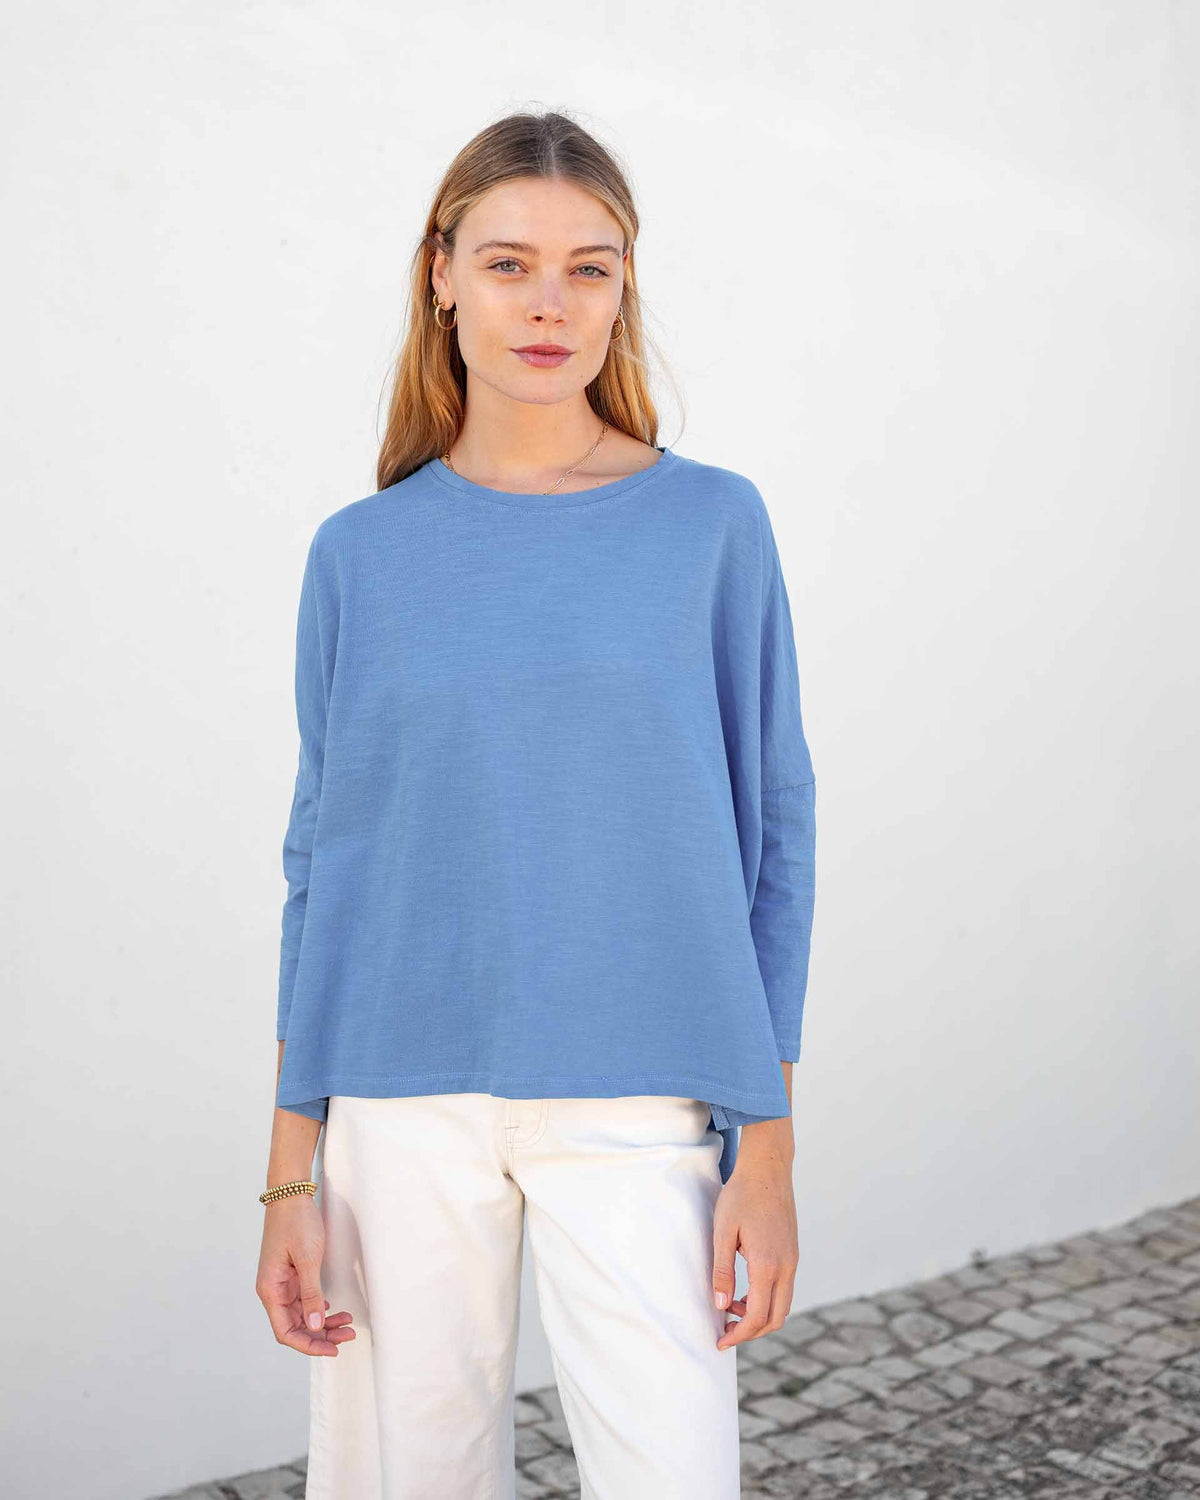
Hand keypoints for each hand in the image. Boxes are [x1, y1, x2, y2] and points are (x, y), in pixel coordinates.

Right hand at [256, 1193, 355, 1356]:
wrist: (291, 1194)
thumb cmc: (296, 1222)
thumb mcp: (308, 1258)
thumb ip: (311, 1294)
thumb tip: (315, 1326)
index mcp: (270, 1290)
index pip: (286, 1332)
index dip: (308, 1345)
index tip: (332, 1349)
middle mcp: (273, 1291)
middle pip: (295, 1326)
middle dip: (321, 1335)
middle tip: (348, 1335)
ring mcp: (282, 1283)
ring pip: (302, 1314)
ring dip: (323, 1323)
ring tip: (347, 1324)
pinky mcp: (292, 1274)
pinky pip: (305, 1300)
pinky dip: (320, 1307)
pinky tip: (335, 1310)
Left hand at [711, 1152, 797, 1350]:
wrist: (768, 1168)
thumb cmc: (742, 1195)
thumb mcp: (723, 1232)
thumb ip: (722, 1271)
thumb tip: (721, 1306)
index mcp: (768, 1264)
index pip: (758, 1316)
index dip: (739, 1334)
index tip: (720, 1341)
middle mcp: (786, 1266)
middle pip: (776, 1318)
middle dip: (752, 1332)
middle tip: (726, 1332)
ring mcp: (793, 1260)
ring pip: (783, 1304)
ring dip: (760, 1315)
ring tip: (732, 1308)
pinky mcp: (792, 1252)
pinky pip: (784, 1288)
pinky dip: (767, 1299)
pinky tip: (746, 1291)